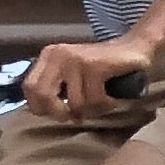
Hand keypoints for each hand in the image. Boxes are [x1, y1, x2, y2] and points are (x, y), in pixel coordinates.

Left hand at [28, 34, 154, 120]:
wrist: (135, 48)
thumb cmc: (103, 67)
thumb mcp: (72, 74)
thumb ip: (56, 88)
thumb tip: (43, 113)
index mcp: (49, 56)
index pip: (29, 88)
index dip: (42, 108)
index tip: (60, 112)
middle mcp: (58, 55)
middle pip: (44, 97)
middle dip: (61, 113)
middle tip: (77, 116)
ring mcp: (76, 59)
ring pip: (75, 104)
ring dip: (92, 110)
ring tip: (102, 102)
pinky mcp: (94, 66)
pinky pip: (94, 100)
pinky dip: (106, 105)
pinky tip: (112, 98)